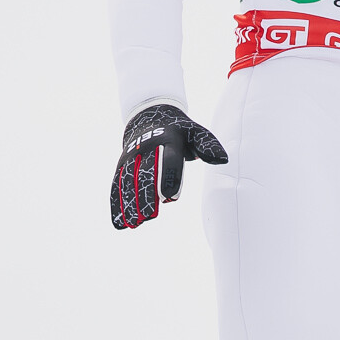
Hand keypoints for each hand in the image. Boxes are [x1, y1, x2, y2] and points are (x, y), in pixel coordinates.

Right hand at [110, 104, 228, 228]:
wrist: (149, 117)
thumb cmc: (179, 131)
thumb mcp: (196, 132)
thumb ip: (208, 145)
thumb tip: (223, 159)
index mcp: (169, 140)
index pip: (169, 159)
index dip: (169, 177)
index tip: (168, 197)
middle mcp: (147, 147)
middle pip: (145, 173)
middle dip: (145, 195)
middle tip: (148, 216)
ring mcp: (132, 156)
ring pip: (128, 180)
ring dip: (129, 202)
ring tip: (134, 223)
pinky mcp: (122, 165)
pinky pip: (117, 184)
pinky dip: (116, 203)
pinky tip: (119, 222)